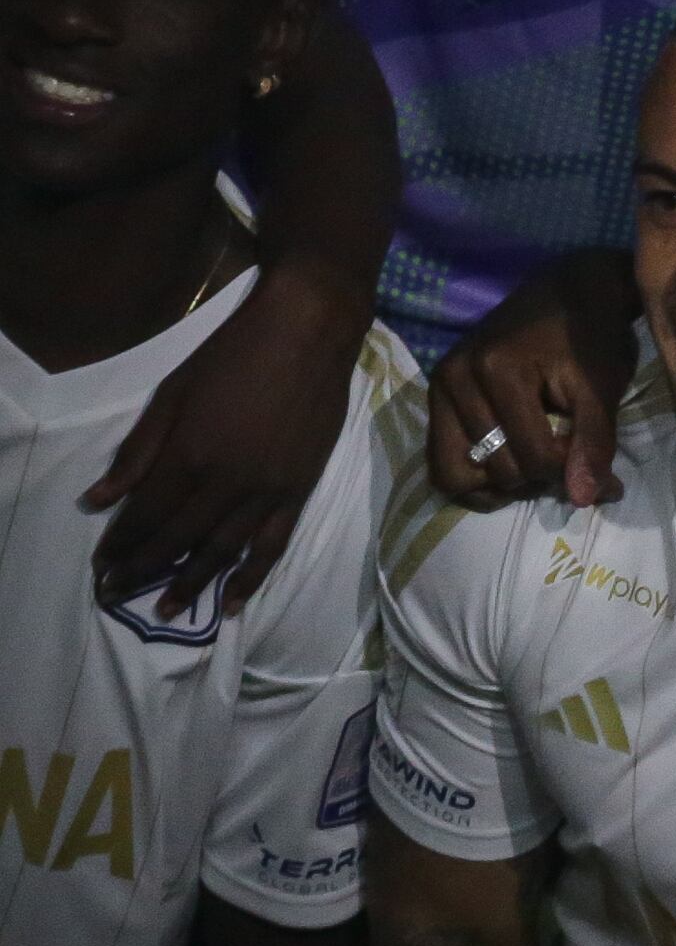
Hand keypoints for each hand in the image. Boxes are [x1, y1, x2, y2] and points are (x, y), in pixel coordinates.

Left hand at [88, 259, 366, 625]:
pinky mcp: (299, 490)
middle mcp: (226, 483)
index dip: (119, 545)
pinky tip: (234, 603)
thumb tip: (97, 500)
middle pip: (177, 541)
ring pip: (223, 552)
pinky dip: (252, 578)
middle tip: (118, 596)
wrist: (308, 333)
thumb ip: (136, 452)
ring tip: (168, 612)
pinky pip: (272, 545)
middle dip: (143, 572)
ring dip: (192, 585)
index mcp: (188, 455)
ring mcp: (267, 490)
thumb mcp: (171, 394)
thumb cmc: (232, 355)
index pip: (143, 516)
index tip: (102, 567)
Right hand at [427, 254, 642, 508]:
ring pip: (454, 474)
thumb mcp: (603, 387)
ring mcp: (438, 386)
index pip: (531, 456)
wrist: (570, 291)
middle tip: (566, 461)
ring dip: (500, 483)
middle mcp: (455, 378)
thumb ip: (594, 443)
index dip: (569, 471)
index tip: (596, 463)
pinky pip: (440, 460)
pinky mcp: (435, 394)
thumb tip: (584, 500)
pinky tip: (510, 462)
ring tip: (535, 464)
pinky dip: (475, 473)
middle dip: (536, 479)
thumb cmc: (593, 336)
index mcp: (497, 370)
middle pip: (493, 470)